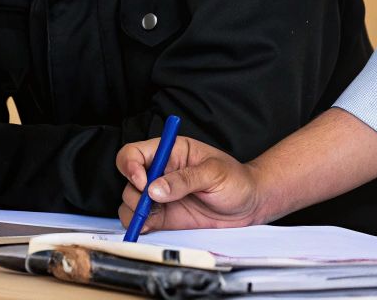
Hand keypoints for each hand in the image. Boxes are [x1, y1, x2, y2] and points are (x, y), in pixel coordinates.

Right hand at [117, 136, 262, 231]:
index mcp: (171, 151)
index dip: (131, 166)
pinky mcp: (162, 216)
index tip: (144, 182)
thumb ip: (185, 180)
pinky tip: (151, 225)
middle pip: (127, 178)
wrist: (249, 205)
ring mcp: (159, 195)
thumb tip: (155, 189)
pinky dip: (138, 224)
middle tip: (153, 204)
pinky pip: (138, 220)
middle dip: (135, 193)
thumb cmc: (236, 180)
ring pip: (128, 201)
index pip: (135, 152)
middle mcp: (160, 172)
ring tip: (158, 214)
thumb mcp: (214, 173)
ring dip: (135, 210)